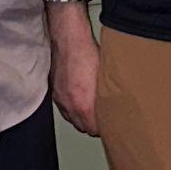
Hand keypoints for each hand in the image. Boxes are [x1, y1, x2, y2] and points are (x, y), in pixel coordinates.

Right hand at [47, 2, 101, 137]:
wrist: (68, 39)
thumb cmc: (88, 54)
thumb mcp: (105, 78)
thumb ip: (107, 97)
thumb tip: (116, 107)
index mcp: (84, 105)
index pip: (94, 130)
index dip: (104, 128)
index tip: (111, 123)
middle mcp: (69, 106)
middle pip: (83, 128)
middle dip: (93, 125)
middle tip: (103, 118)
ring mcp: (60, 100)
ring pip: (72, 119)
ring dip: (82, 118)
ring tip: (92, 110)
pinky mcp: (54, 92)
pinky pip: (64, 109)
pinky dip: (72, 108)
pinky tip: (79, 99)